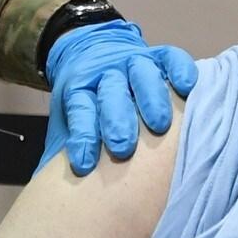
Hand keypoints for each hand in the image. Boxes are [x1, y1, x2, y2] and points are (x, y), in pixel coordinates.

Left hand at [42, 20, 197, 175]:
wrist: (88, 48)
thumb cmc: (85, 101)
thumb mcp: (65, 119)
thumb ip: (61, 148)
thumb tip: (51, 190)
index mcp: (80, 88)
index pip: (79, 108)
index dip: (82, 135)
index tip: (84, 163)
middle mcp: (107, 73)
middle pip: (111, 92)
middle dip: (116, 121)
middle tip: (122, 148)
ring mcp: (132, 61)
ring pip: (141, 73)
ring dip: (150, 98)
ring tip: (159, 125)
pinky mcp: (156, 54)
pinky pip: (170, 57)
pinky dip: (180, 69)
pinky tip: (186, 87)